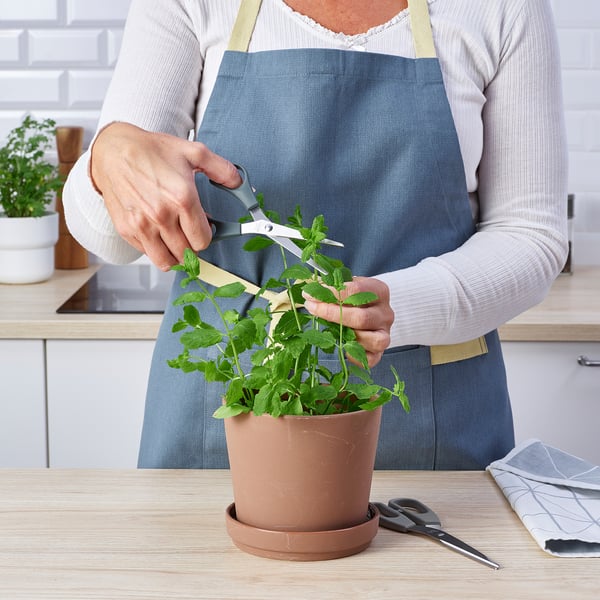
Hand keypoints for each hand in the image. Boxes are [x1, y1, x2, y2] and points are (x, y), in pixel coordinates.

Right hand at [90, 122, 241, 269]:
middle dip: (192, 245)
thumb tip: (238, 182)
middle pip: (187, 253)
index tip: (203, 228)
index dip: (206, 235)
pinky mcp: (127, 230)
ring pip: (167, 261)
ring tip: (176, 241)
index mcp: (182, 198)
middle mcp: (162, 215)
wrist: (113, 150)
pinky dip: (156, 250)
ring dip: (175, 255)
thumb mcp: (193, 152)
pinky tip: (158, 234)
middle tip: (189, 232)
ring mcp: (142, 225)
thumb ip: (221, 169)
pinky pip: (148, 254)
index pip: (203, 240)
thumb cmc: (150, 151)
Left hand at [303, 277, 393, 367]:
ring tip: (326, 329)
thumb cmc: (355, 297)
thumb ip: (333, 285)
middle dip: (331, 314)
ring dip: (345, 336)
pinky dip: (354, 357)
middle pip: (361, 318)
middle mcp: (385, 313)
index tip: (311, 294)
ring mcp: (385, 334)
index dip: (331, 292)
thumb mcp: (347, 284)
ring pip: (371, 340)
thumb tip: (312, 289)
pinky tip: (341, 347)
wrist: (371, 310)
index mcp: (379, 291)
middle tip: (311, 308)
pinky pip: (370, 360)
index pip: (356, 290)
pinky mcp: (379, 352)